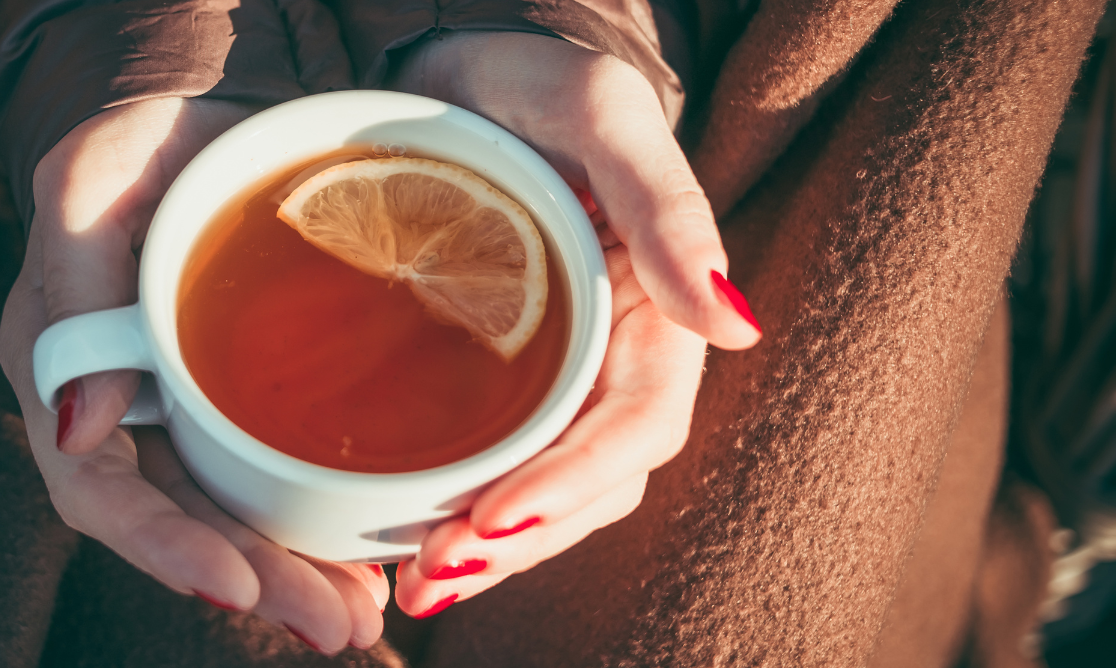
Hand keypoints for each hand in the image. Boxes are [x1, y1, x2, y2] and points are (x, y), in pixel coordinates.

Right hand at [0, 98, 388, 653]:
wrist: (195, 123)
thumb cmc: (134, 143)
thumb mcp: (92, 180)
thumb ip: (74, 281)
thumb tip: (76, 427)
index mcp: (62, 366)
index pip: (98, 486)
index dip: (162, 543)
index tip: (237, 583)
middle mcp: (116, 408)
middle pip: (178, 521)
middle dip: (255, 581)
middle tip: (336, 622)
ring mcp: (176, 410)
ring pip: (230, 514)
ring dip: (294, 573)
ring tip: (359, 613)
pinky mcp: (233, 400)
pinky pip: (267, 476)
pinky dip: (314, 522)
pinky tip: (365, 557)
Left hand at [386, 32, 761, 614]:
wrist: (464, 67)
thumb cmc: (538, 79)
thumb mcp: (602, 116)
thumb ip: (665, 207)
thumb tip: (737, 328)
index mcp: (656, 304)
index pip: (638, 421)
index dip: (575, 480)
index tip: (495, 518)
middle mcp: (616, 350)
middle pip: (595, 478)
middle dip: (525, 537)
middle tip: (436, 576)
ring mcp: (563, 367)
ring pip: (552, 485)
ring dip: (496, 549)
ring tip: (423, 585)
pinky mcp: (507, 373)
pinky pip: (503, 457)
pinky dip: (467, 508)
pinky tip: (413, 540)